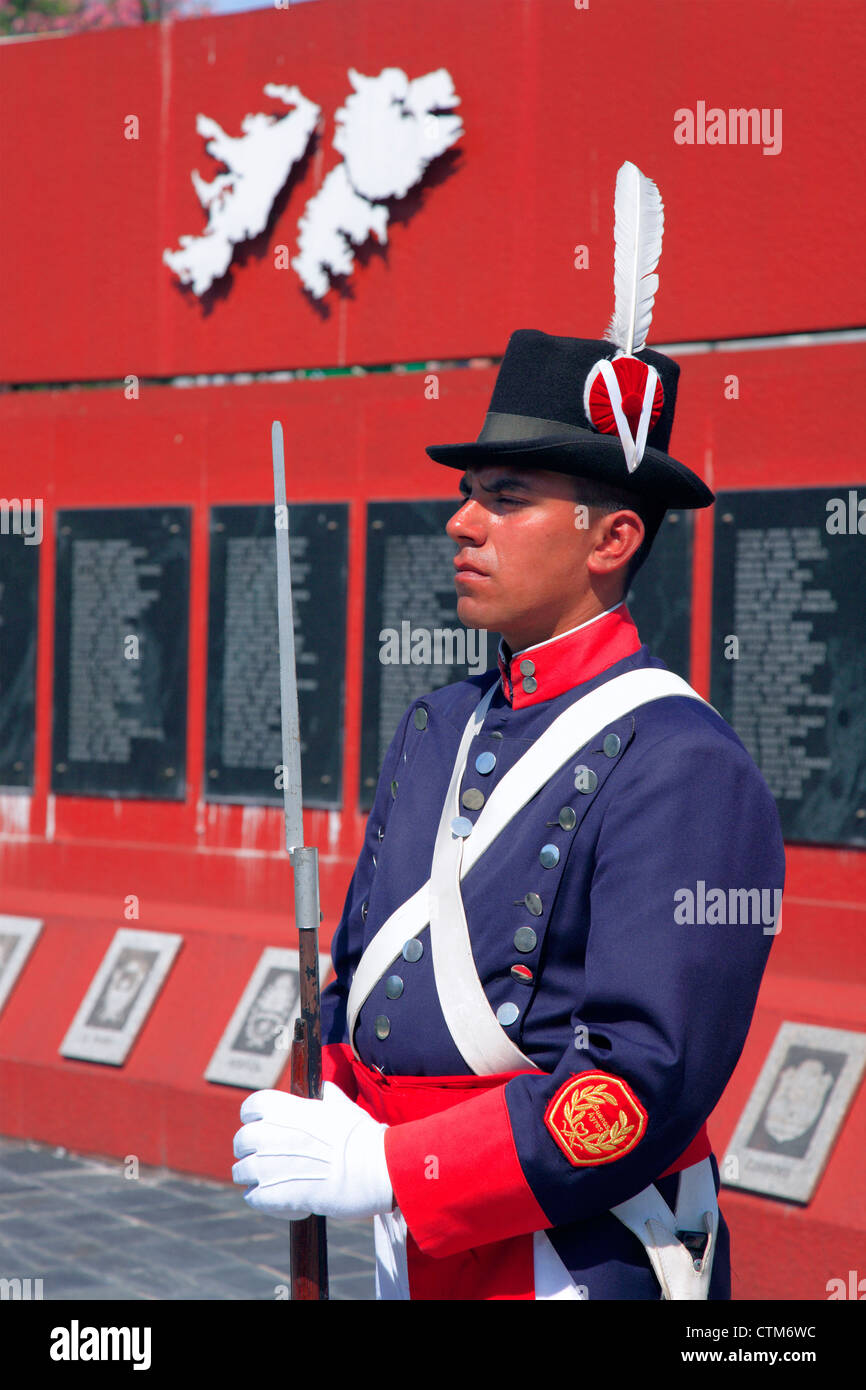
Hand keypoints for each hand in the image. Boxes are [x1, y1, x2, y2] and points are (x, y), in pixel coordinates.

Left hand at [232, 1081, 392, 1220]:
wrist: (375, 1170)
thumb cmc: (364, 1138)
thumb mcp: (345, 1109)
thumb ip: (330, 1098)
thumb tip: (326, 1090)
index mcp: (289, 1109)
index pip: (251, 1106)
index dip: (254, 1117)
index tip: (262, 1126)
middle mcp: (274, 1133)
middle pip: (241, 1140)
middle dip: (249, 1149)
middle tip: (265, 1158)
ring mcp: (271, 1165)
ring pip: (241, 1170)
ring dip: (253, 1177)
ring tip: (270, 1182)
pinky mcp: (274, 1194)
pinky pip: (252, 1197)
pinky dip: (262, 1200)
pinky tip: (278, 1200)